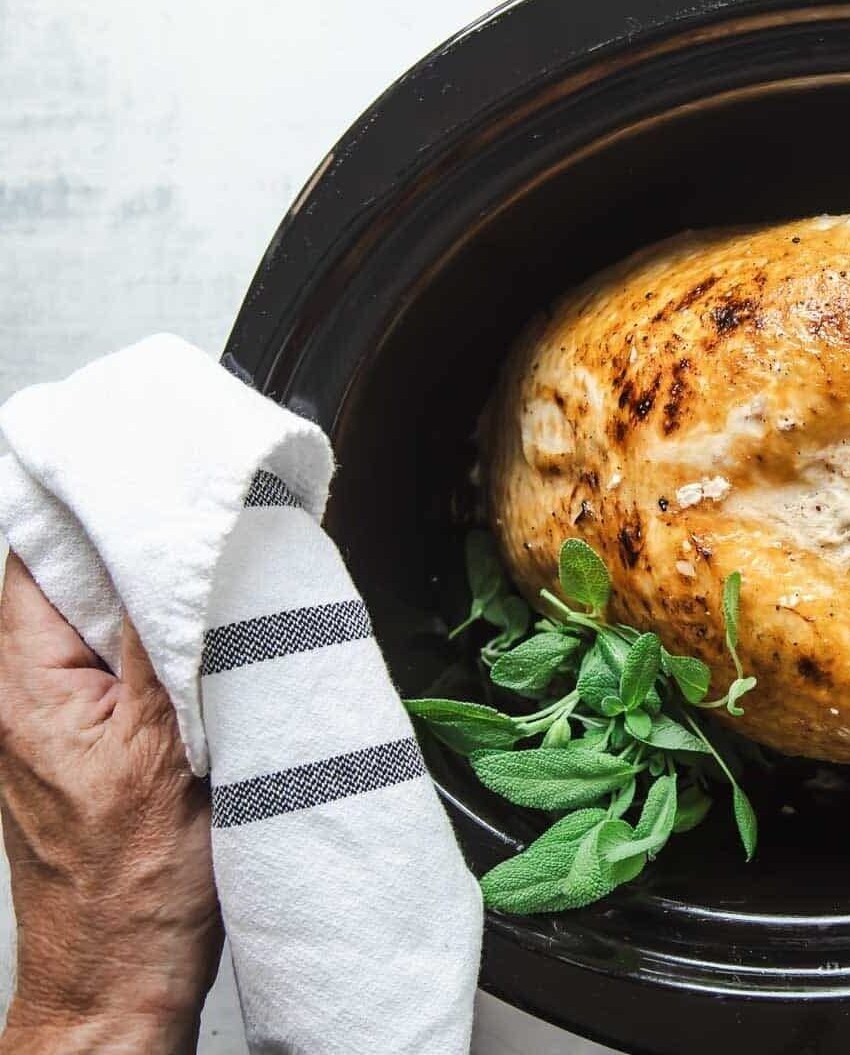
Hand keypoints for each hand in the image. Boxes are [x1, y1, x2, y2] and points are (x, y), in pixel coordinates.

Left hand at [0, 554, 221, 1053]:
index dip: (95, 508)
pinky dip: (169, 659)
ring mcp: (56, 727)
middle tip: (207, 534)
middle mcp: (23, 700)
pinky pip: (127, 676)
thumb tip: (172, 551)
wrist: (125, 982)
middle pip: (75, 586)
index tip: (155, 477)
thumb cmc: (132, 894)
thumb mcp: (162, 748)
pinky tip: (212, 660)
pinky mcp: (92, 753)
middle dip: (143, 556)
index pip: (38, 556)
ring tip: (219, 598)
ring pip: (107, 631)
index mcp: (20, 688)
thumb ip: (161, 642)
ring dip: (163, 612)